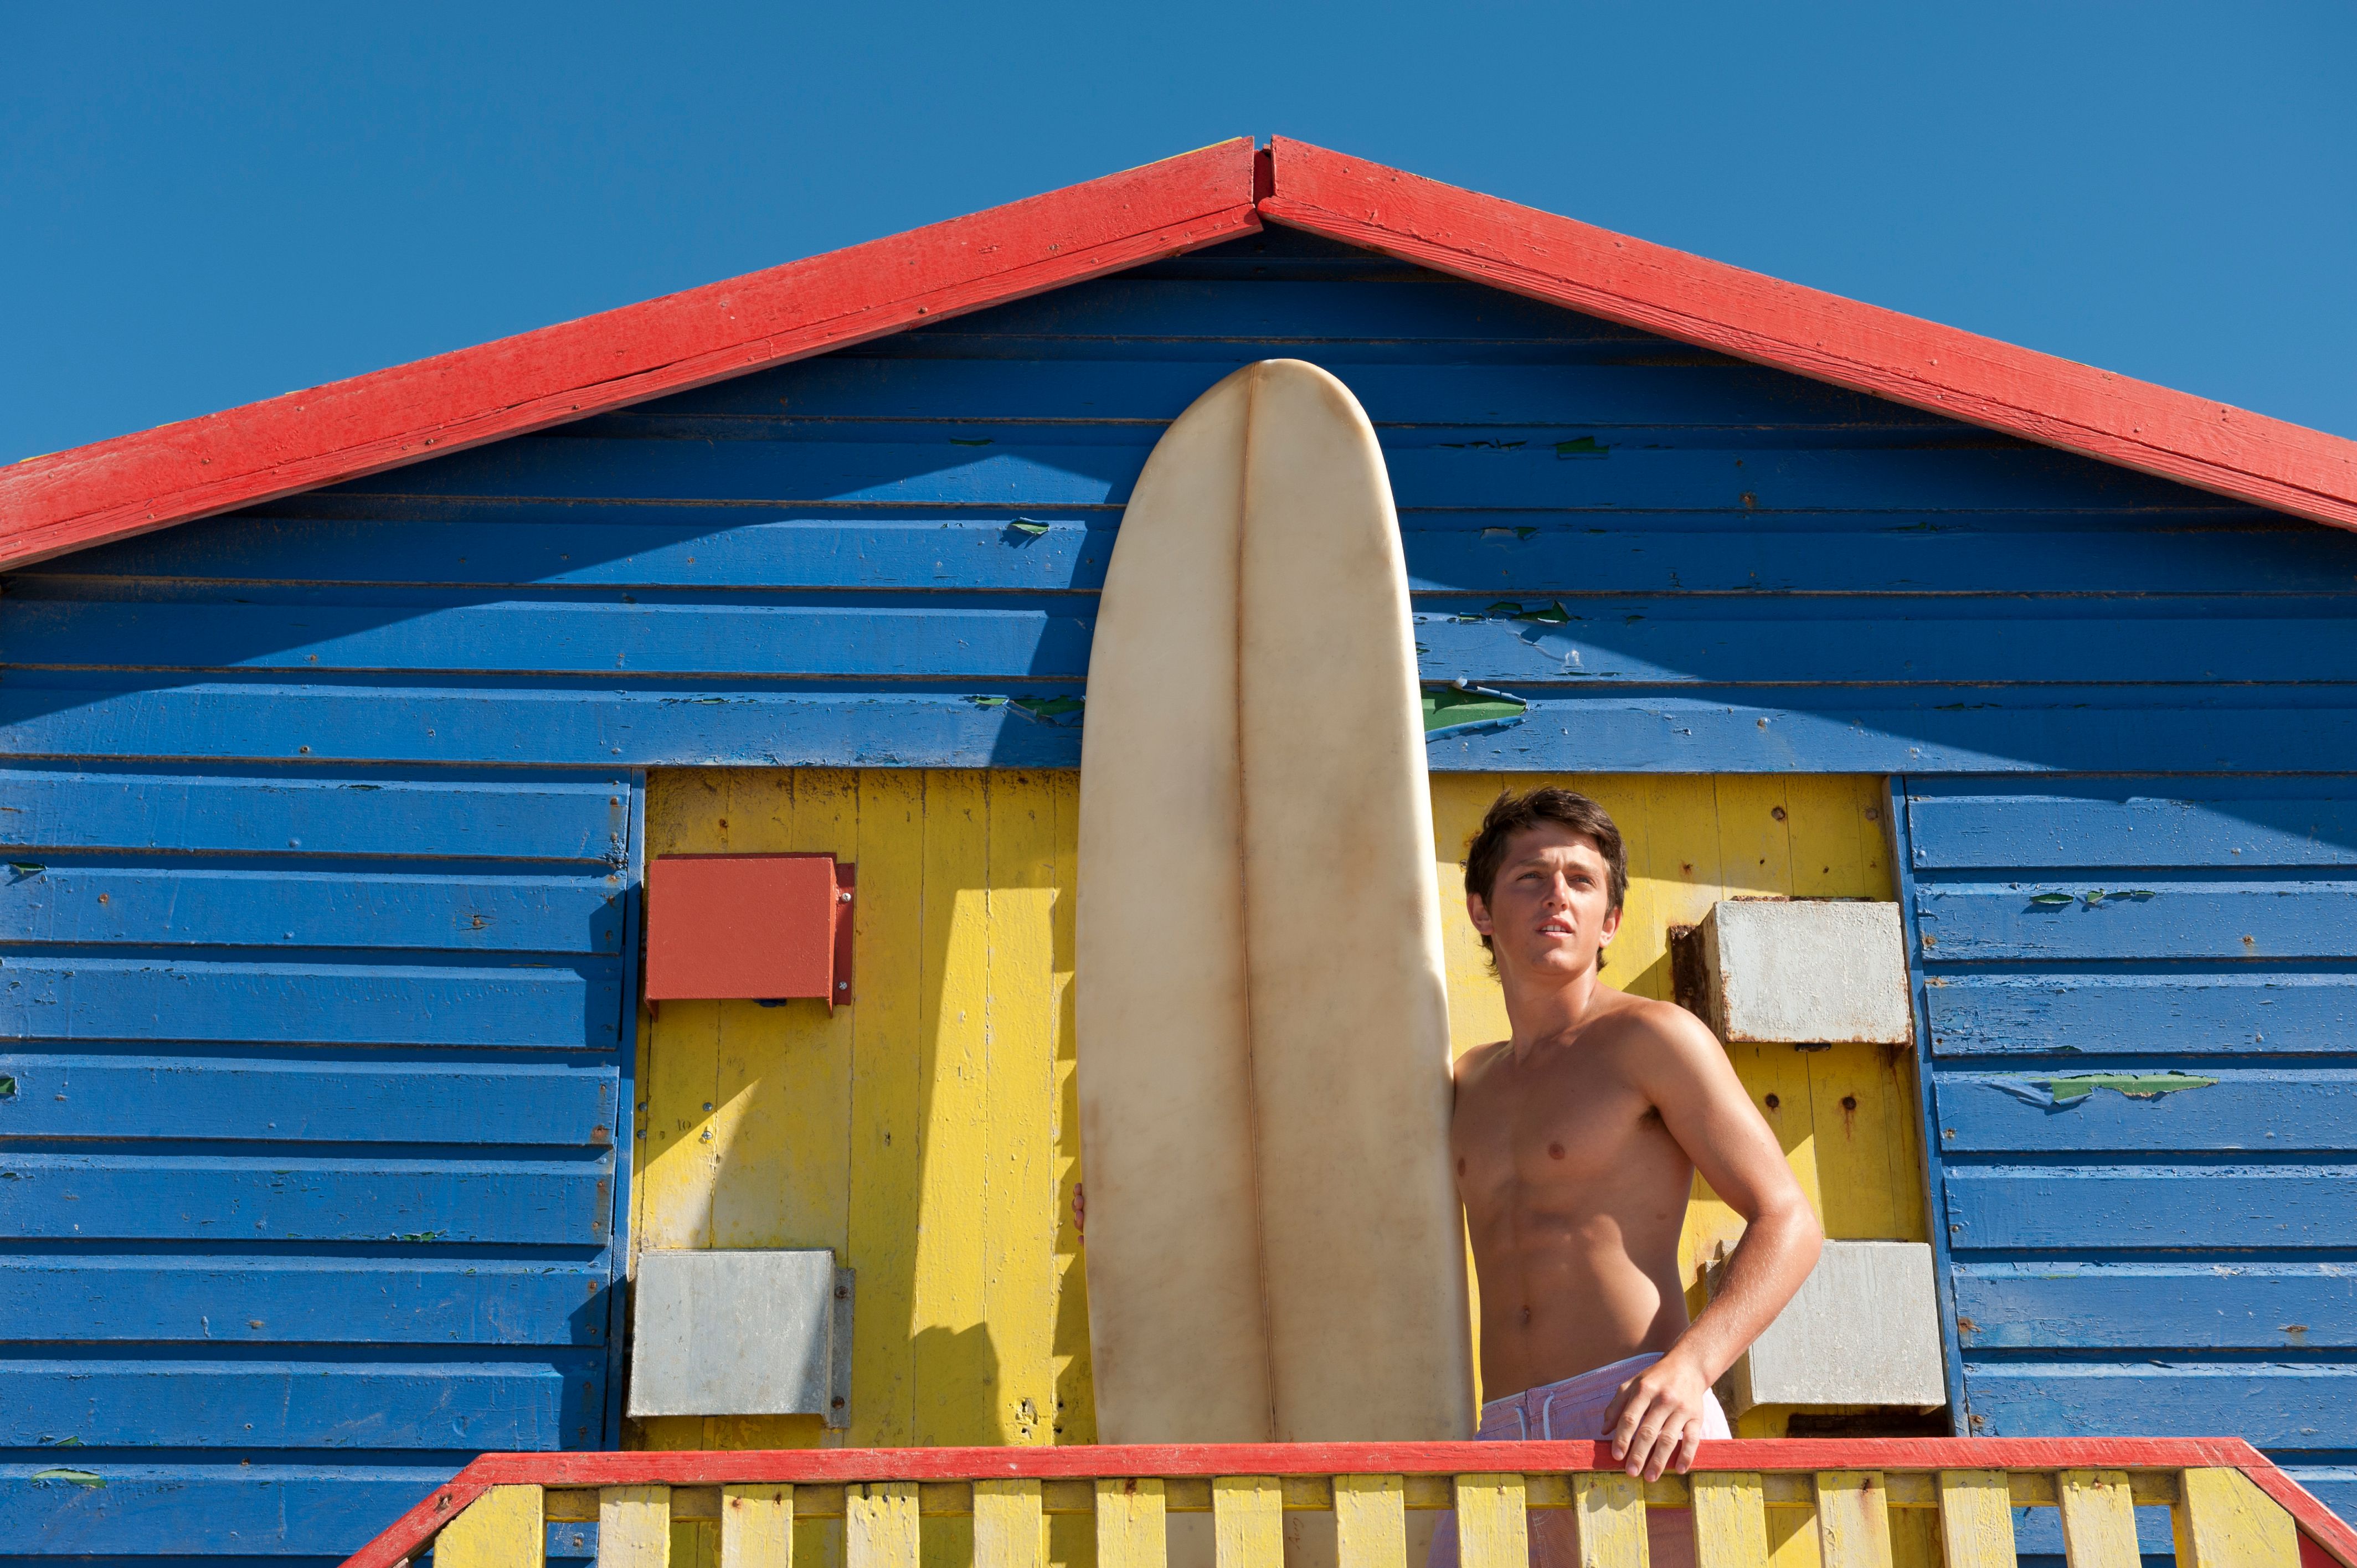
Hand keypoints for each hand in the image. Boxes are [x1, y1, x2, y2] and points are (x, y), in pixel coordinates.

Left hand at [1600, 1354, 1714, 1480]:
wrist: (1688, 1367)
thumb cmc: (1655, 1379)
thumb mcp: (1632, 1385)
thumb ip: (1616, 1406)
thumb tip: (1604, 1431)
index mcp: (1644, 1390)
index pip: (1630, 1418)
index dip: (1622, 1438)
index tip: (1616, 1456)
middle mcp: (1663, 1399)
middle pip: (1648, 1431)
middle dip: (1639, 1454)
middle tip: (1631, 1472)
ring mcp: (1682, 1409)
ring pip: (1669, 1438)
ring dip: (1659, 1460)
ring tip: (1650, 1477)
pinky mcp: (1697, 1417)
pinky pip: (1693, 1439)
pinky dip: (1686, 1455)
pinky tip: (1679, 1469)